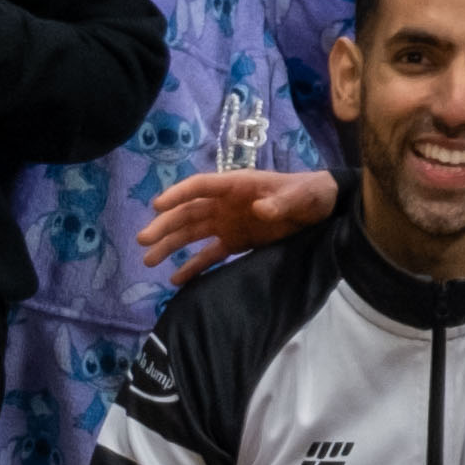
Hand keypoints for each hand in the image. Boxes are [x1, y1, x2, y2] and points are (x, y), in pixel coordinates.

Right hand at [140, 163, 337, 268]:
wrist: (322, 208)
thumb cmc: (308, 193)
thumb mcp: (298, 196)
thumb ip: (280, 203)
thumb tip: (259, 210)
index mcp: (236, 185)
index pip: (200, 187)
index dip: (178, 194)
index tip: (157, 205)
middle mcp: (225, 203)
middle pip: (188, 212)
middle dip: (165, 225)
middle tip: (142, 240)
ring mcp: (228, 223)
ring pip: (192, 234)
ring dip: (170, 245)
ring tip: (147, 260)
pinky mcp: (236, 242)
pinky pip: (210, 254)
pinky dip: (194, 265)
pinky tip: (176, 279)